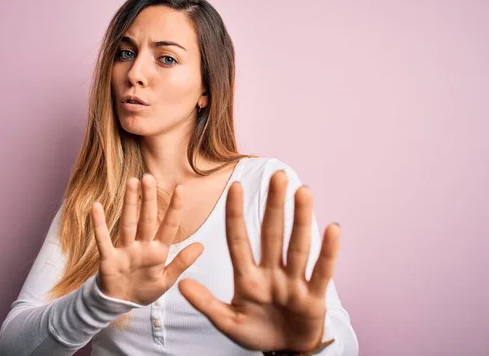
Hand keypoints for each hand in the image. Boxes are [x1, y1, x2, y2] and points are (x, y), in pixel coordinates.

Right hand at [91, 174, 203, 304]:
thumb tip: (202, 245)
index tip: (181, 188)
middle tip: (149, 177)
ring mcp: (125, 250)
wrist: (121, 304)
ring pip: (128, 223)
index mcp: (158, 251)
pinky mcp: (108, 259)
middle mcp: (141, 246)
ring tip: (132, 183)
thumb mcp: (167, 280)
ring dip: (129, 204)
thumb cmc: (144, 289)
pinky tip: (96, 207)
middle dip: (148, 199)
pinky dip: (99, 224)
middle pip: (146, 218)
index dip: (174, 208)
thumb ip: (182, 263)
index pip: (168, 226)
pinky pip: (103, 240)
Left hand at [178, 171, 340, 351]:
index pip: (239, 240)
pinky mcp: (314, 298)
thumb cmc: (256, 332)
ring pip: (297, 246)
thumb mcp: (227, 322)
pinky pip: (321, 272)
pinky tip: (332, 229)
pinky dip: (328, 252)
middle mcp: (271, 274)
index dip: (236, 214)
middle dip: (274, 206)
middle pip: (272, 235)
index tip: (234, 186)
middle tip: (277, 175)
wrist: (285, 352)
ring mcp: (293, 283)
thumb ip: (206, 304)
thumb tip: (181, 285)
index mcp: (248, 278)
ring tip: (303, 192)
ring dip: (301, 219)